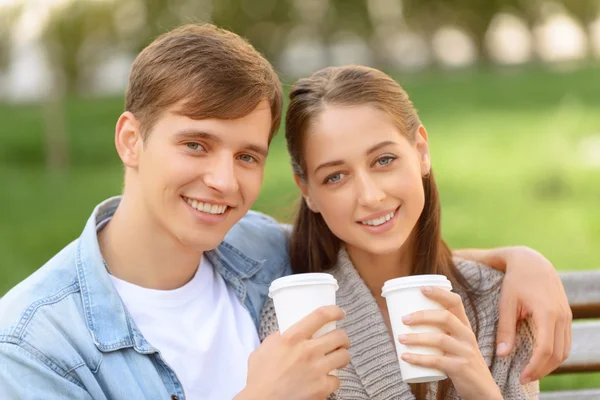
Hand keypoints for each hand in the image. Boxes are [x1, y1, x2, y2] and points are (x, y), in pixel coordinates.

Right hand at [239, 305, 349, 399]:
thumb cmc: (260, 376)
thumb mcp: (265, 347)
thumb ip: (279, 336)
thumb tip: (288, 330)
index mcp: (293, 337)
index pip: (321, 316)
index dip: (335, 311)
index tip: (339, 313)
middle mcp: (307, 351)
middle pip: (340, 336)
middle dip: (343, 337)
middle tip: (340, 340)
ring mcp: (316, 370)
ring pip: (344, 356)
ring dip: (342, 355)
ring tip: (337, 357)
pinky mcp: (321, 388)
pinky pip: (338, 379)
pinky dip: (333, 379)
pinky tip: (326, 378)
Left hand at [398, 287, 501, 399]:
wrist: (483, 390)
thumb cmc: (462, 362)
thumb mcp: (457, 343)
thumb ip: (441, 332)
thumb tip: (405, 323)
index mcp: (465, 326)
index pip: (456, 302)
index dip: (439, 293)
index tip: (421, 289)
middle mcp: (467, 336)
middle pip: (445, 317)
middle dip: (422, 315)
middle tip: (403, 319)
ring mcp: (465, 352)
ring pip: (440, 339)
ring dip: (417, 337)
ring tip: (400, 338)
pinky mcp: (461, 368)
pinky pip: (437, 361)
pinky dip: (419, 358)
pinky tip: (406, 357)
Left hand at [496, 246, 571, 382]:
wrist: (532, 261)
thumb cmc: (515, 280)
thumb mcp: (506, 303)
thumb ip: (505, 329)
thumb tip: (502, 354)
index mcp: (547, 313)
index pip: (545, 350)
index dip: (534, 367)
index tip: (521, 377)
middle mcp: (562, 316)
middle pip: (557, 354)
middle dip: (542, 370)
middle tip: (524, 378)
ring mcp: (567, 316)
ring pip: (565, 350)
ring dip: (550, 365)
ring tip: (531, 372)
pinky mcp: (566, 316)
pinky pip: (565, 342)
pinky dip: (555, 354)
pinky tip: (540, 359)